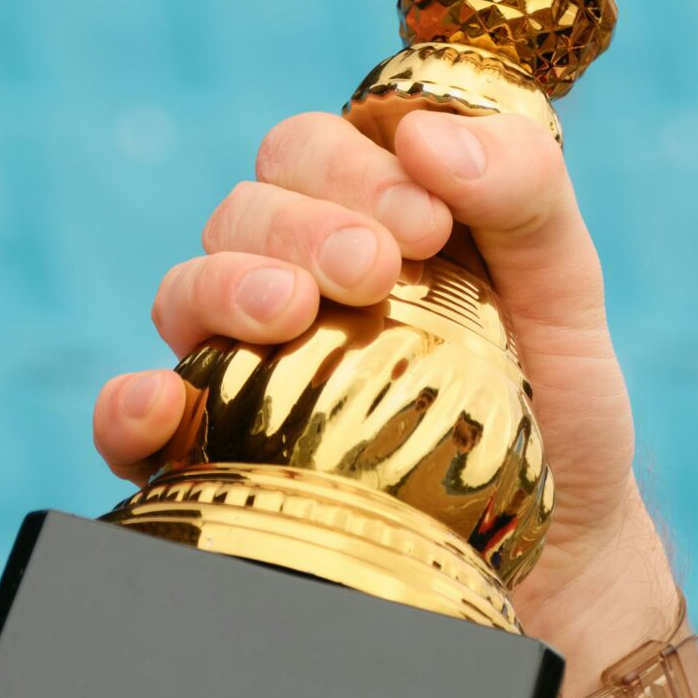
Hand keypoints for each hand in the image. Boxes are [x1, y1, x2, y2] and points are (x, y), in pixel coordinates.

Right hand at [90, 108, 685, 697]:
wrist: (559, 562)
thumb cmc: (558, 409)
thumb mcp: (569, 290)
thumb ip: (526, 193)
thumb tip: (429, 135)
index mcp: (363, 216)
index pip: (314, 148)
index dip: (354, 164)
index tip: (426, 221)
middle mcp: (290, 278)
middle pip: (245, 208)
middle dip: (300, 224)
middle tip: (374, 270)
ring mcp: (243, 365)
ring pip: (185, 289)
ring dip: (225, 286)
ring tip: (292, 313)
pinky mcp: (214, 458)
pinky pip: (133, 421)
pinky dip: (128, 404)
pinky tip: (163, 403)